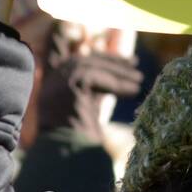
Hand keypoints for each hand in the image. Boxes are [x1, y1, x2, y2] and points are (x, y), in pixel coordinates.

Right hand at [35, 22, 144, 145]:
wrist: (65, 159)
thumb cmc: (78, 141)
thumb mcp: (85, 108)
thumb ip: (93, 89)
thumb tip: (114, 76)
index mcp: (51, 84)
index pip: (58, 50)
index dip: (66, 37)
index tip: (85, 31)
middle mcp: (51, 79)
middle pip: (86, 58)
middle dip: (112, 60)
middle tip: (135, 62)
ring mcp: (58, 80)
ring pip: (95, 65)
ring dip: (121, 72)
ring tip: (140, 80)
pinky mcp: (70, 84)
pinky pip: (99, 78)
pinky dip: (119, 84)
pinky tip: (134, 90)